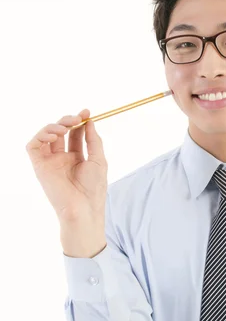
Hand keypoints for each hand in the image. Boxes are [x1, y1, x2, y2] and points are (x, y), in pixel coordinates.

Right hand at [25, 108, 107, 222]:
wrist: (83, 208)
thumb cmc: (94, 188)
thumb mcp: (98, 160)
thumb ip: (93, 141)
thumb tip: (89, 122)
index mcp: (77, 158)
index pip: (75, 134)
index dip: (80, 122)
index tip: (87, 112)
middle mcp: (62, 158)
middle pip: (60, 132)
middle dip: (68, 120)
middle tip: (77, 118)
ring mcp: (50, 162)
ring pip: (45, 135)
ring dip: (55, 126)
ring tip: (66, 127)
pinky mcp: (39, 166)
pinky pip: (33, 146)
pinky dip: (41, 136)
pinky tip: (54, 137)